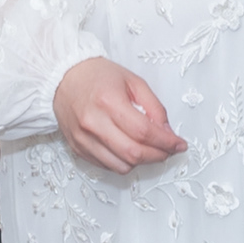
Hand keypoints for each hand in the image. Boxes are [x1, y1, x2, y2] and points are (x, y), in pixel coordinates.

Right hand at [53, 60, 186, 172]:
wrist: (64, 78)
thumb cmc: (98, 76)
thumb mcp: (133, 81)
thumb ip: (154, 107)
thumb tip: (168, 133)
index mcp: (109, 101)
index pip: (143, 132)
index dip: (166, 142)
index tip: (179, 145)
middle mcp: (93, 123)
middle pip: (133, 153)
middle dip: (158, 156)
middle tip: (169, 151)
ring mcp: (83, 138)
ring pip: (120, 166)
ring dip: (141, 162)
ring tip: (150, 150)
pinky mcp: (77, 148)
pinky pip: (106, 166)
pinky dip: (123, 162)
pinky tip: (129, 150)